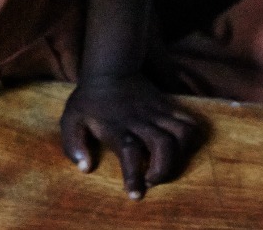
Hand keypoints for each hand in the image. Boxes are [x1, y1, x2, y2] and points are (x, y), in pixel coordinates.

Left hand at [59, 75, 202, 199]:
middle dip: (163, 170)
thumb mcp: (71, 119)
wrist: (110, 67)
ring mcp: (157, 113)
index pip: (130, 152)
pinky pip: (189, 122)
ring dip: (180, 156)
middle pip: (163, 145)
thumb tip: (85, 168)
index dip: (134, 176)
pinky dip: (190, 138)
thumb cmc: (89, 99)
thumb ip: (73, 145)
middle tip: (151, 179)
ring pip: (181, 134)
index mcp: (116, 127)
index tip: (136, 195)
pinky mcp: (168, 107)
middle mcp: (139, 121)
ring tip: (167, 165)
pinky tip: (179, 149)